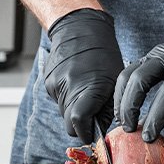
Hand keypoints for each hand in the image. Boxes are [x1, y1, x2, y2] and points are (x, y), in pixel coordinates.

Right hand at [43, 8, 123, 143]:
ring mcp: (54, 85)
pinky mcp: (48, 82)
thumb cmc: (103, 54)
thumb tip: (99, 129)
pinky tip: (76, 81)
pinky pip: (59, 100)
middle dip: (81, 123)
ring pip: (64, 112)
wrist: (79, 29)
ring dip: (75, 108)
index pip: (79, 123)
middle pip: (69, 123)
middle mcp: (67, 87)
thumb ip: (108, 109)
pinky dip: (68, 97)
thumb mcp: (115, 82)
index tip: (92, 134)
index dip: (86, 133)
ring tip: (85, 89)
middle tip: (93, 111)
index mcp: (87, 88)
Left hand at [114, 24, 163, 149]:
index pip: (128, 74)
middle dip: (129, 106)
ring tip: (149, 138)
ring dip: (154, 119)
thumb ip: (161, 93)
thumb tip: (143, 125)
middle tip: (127, 128)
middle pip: (139, 79)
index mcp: (158, 55)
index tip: (119, 118)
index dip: (120, 99)